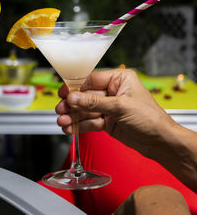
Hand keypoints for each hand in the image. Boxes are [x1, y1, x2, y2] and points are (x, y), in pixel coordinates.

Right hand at [55, 68, 176, 155]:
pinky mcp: (107, 122)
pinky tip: (69, 128)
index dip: (76, 88)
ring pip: (86, 110)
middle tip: (60, 110)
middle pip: (86, 96)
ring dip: (73, 117)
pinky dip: (79, 126)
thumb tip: (73, 98)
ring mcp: (109, 108)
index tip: (63, 94)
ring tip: (62, 122)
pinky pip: (90, 122)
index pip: (91, 80)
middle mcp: (113, 92)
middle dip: (72, 105)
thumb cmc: (150, 118)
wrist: (160, 142)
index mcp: (119, 80)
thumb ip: (94, 102)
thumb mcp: (120, 107)